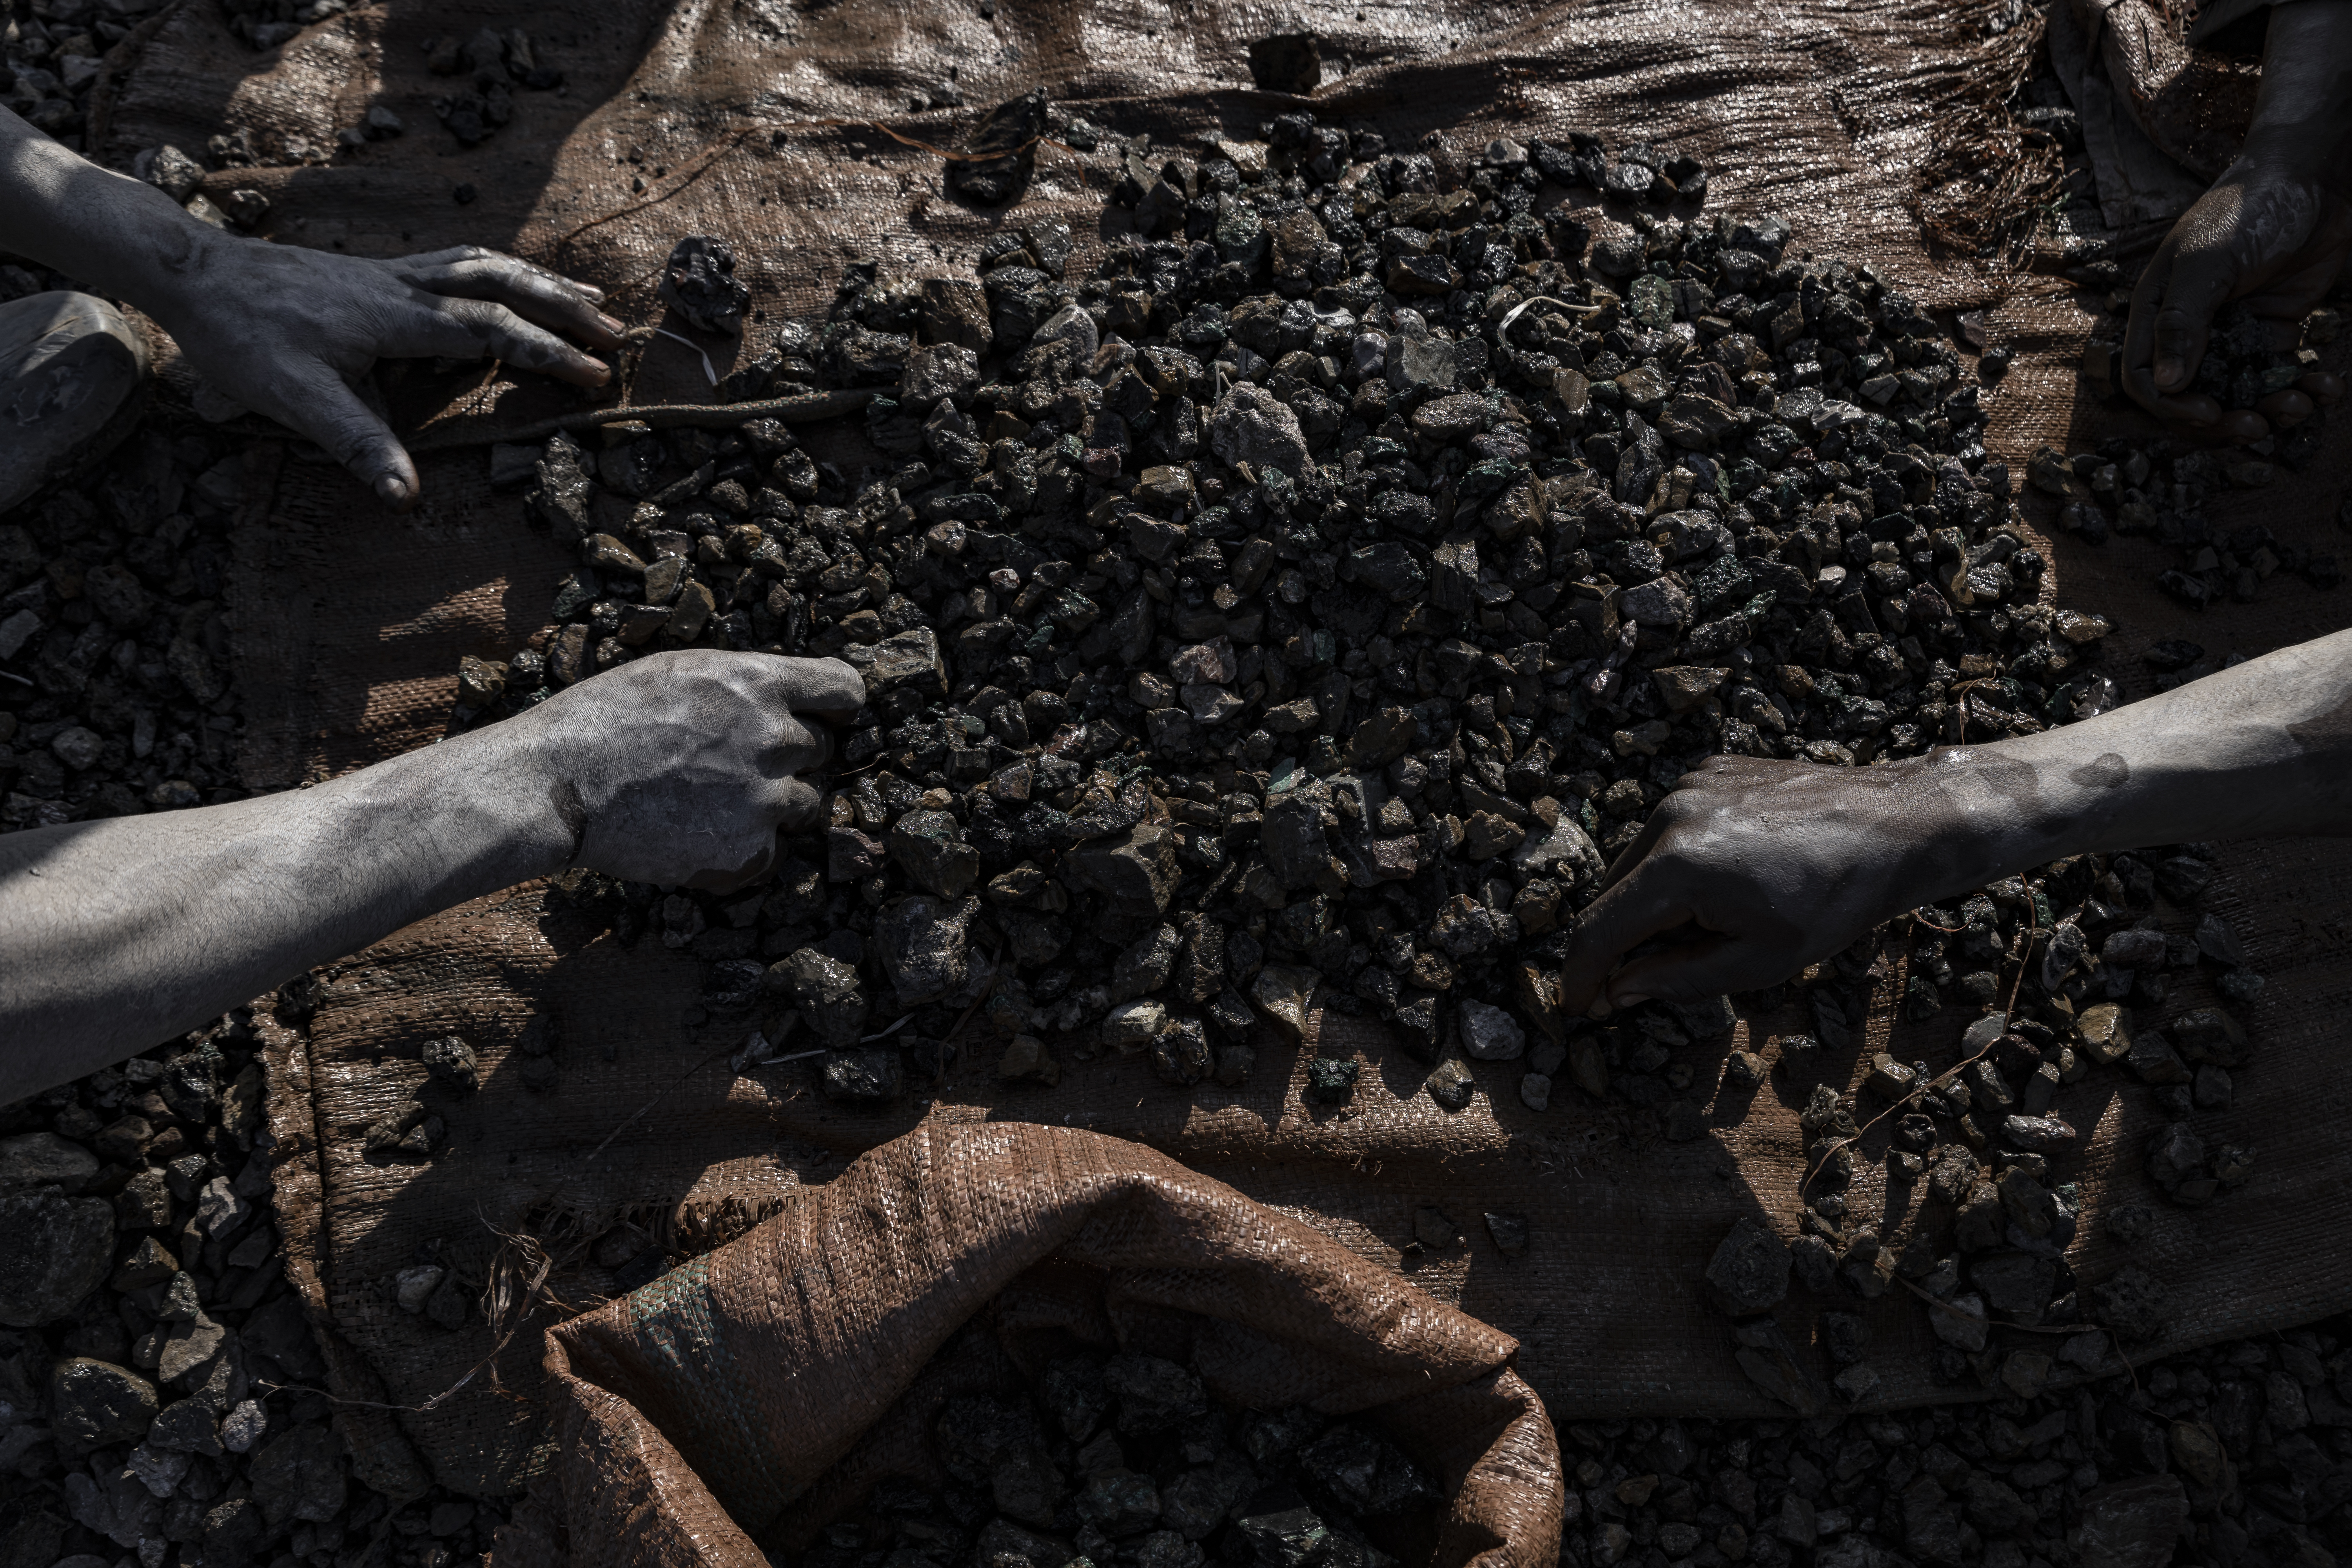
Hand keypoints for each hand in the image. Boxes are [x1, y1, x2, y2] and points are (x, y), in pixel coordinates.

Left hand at [146, 238, 622, 507]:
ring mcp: (393, 272)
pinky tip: (512, 281)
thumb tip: (406, 497)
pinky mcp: (378, 271)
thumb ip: (356, 443)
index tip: (598, 376)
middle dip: (565, 310)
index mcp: (395, 318)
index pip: (491, 332)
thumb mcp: (294, 399)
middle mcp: (403, 286)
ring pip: (486, 265)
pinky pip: (459, 261)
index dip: (549, 354)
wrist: (194, 276)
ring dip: (542, 283)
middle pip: (503, 286)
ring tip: (590, 299)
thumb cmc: (243, 337)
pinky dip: (502, 270)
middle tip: (618, 333)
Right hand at [516, 651, 866, 890]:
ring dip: (770, 804)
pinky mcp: (749, 851)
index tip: (823, 718)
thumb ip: (745, 686)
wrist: (555, 783)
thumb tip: (791, 702)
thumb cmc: (605, 719)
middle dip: (787, 756)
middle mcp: (775, 737)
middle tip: (730, 764)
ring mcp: (766, 798)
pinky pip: (773, 851)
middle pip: (821, 750)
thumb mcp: (680, 674)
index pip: (845, 690)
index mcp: (759, 683)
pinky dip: (744, 849)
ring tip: (707, 801)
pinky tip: (696, 834)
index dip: (835, 708)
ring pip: (804, 803)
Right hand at [1556, 755, 1973, 1012]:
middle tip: (1651, 979)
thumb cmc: (1836, 900)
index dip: (1580, 976)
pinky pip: (1668, 826)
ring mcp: (1688, 786)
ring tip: (1710, 922)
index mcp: (1678, 867)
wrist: (1895, 824)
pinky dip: (1677, 860)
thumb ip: (1677, 980)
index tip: (1577, 1008)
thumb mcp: (1758, 962)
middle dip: (1619, 943)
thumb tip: (1618, 992)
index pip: (1598, 930)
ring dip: (1649, 900)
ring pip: (1637, 859)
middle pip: (1611, 894)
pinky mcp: (1707, 770)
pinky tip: (1729, 877)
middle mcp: (1670, 816)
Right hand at [2120, 159, 2351, 429]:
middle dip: (2223, 420)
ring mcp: (2233, 333)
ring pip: (2239, 392)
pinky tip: (2326, 387)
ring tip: (2302, 404)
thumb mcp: (2207, 264)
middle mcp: (2190, 330)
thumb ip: (2181, 322)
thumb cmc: (2246, 211)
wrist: (2310, 179)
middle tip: (2256, 426)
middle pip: (2192, 396)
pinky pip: (2280, 373)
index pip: (2145, 378)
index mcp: (2156, 313)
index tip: (2211, 413)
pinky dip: (2304, 386)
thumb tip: (2164, 384)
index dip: (2171, 406)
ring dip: (2269, 409)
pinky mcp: (2273, 331)